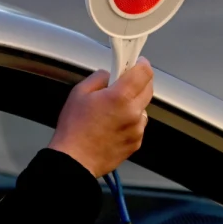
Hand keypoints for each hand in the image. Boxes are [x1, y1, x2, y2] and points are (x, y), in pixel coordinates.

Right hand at [47, 58, 153, 177]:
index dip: (141, 63)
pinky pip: (138, 125)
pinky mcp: (136, 143)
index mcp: (121, 96)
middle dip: (138, 82)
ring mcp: (137, 129)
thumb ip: (99, 78)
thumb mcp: (79, 93)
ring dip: (134, 104)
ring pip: (143, 108)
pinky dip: (130, 122)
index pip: (144, 72)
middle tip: (123, 83)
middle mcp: (134, 112)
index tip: (136, 62)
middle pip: (148, 88)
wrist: (74, 160)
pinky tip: (113, 126)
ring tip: (114, 110)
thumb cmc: (74, 129)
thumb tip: (110, 75)